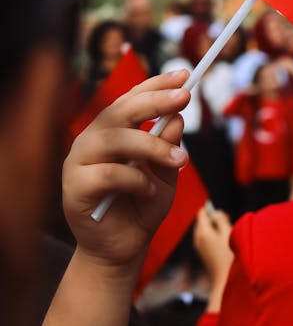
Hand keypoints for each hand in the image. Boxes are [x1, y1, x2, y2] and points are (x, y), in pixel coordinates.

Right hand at [63, 70, 190, 277]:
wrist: (123, 250)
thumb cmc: (143, 206)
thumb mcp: (166, 172)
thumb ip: (170, 145)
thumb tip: (177, 116)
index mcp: (110, 130)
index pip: (131, 99)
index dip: (156, 84)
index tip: (185, 75)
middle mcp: (91, 140)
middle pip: (120, 111)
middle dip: (155, 101)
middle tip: (185, 97)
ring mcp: (77, 162)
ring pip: (116, 139)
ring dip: (153, 146)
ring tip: (181, 160)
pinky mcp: (74, 189)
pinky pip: (108, 173)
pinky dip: (136, 179)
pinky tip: (150, 190)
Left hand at [194, 206, 233, 310]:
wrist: (225, 280)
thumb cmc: (229, 257)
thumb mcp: (229, 234)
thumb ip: (222, 220)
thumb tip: (217, 212)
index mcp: (203, 233)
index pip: (201, 213)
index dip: (211, 210)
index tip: (222, 213)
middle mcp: (198, 239)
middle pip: (202, 222)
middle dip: (213, 219)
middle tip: (227, 222)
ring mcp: (199, 247)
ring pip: (204, 230)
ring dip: (214, 228)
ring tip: (226, 233)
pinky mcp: (203, 254)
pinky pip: (205, 239)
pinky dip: (213, 236)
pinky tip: (223, 242)